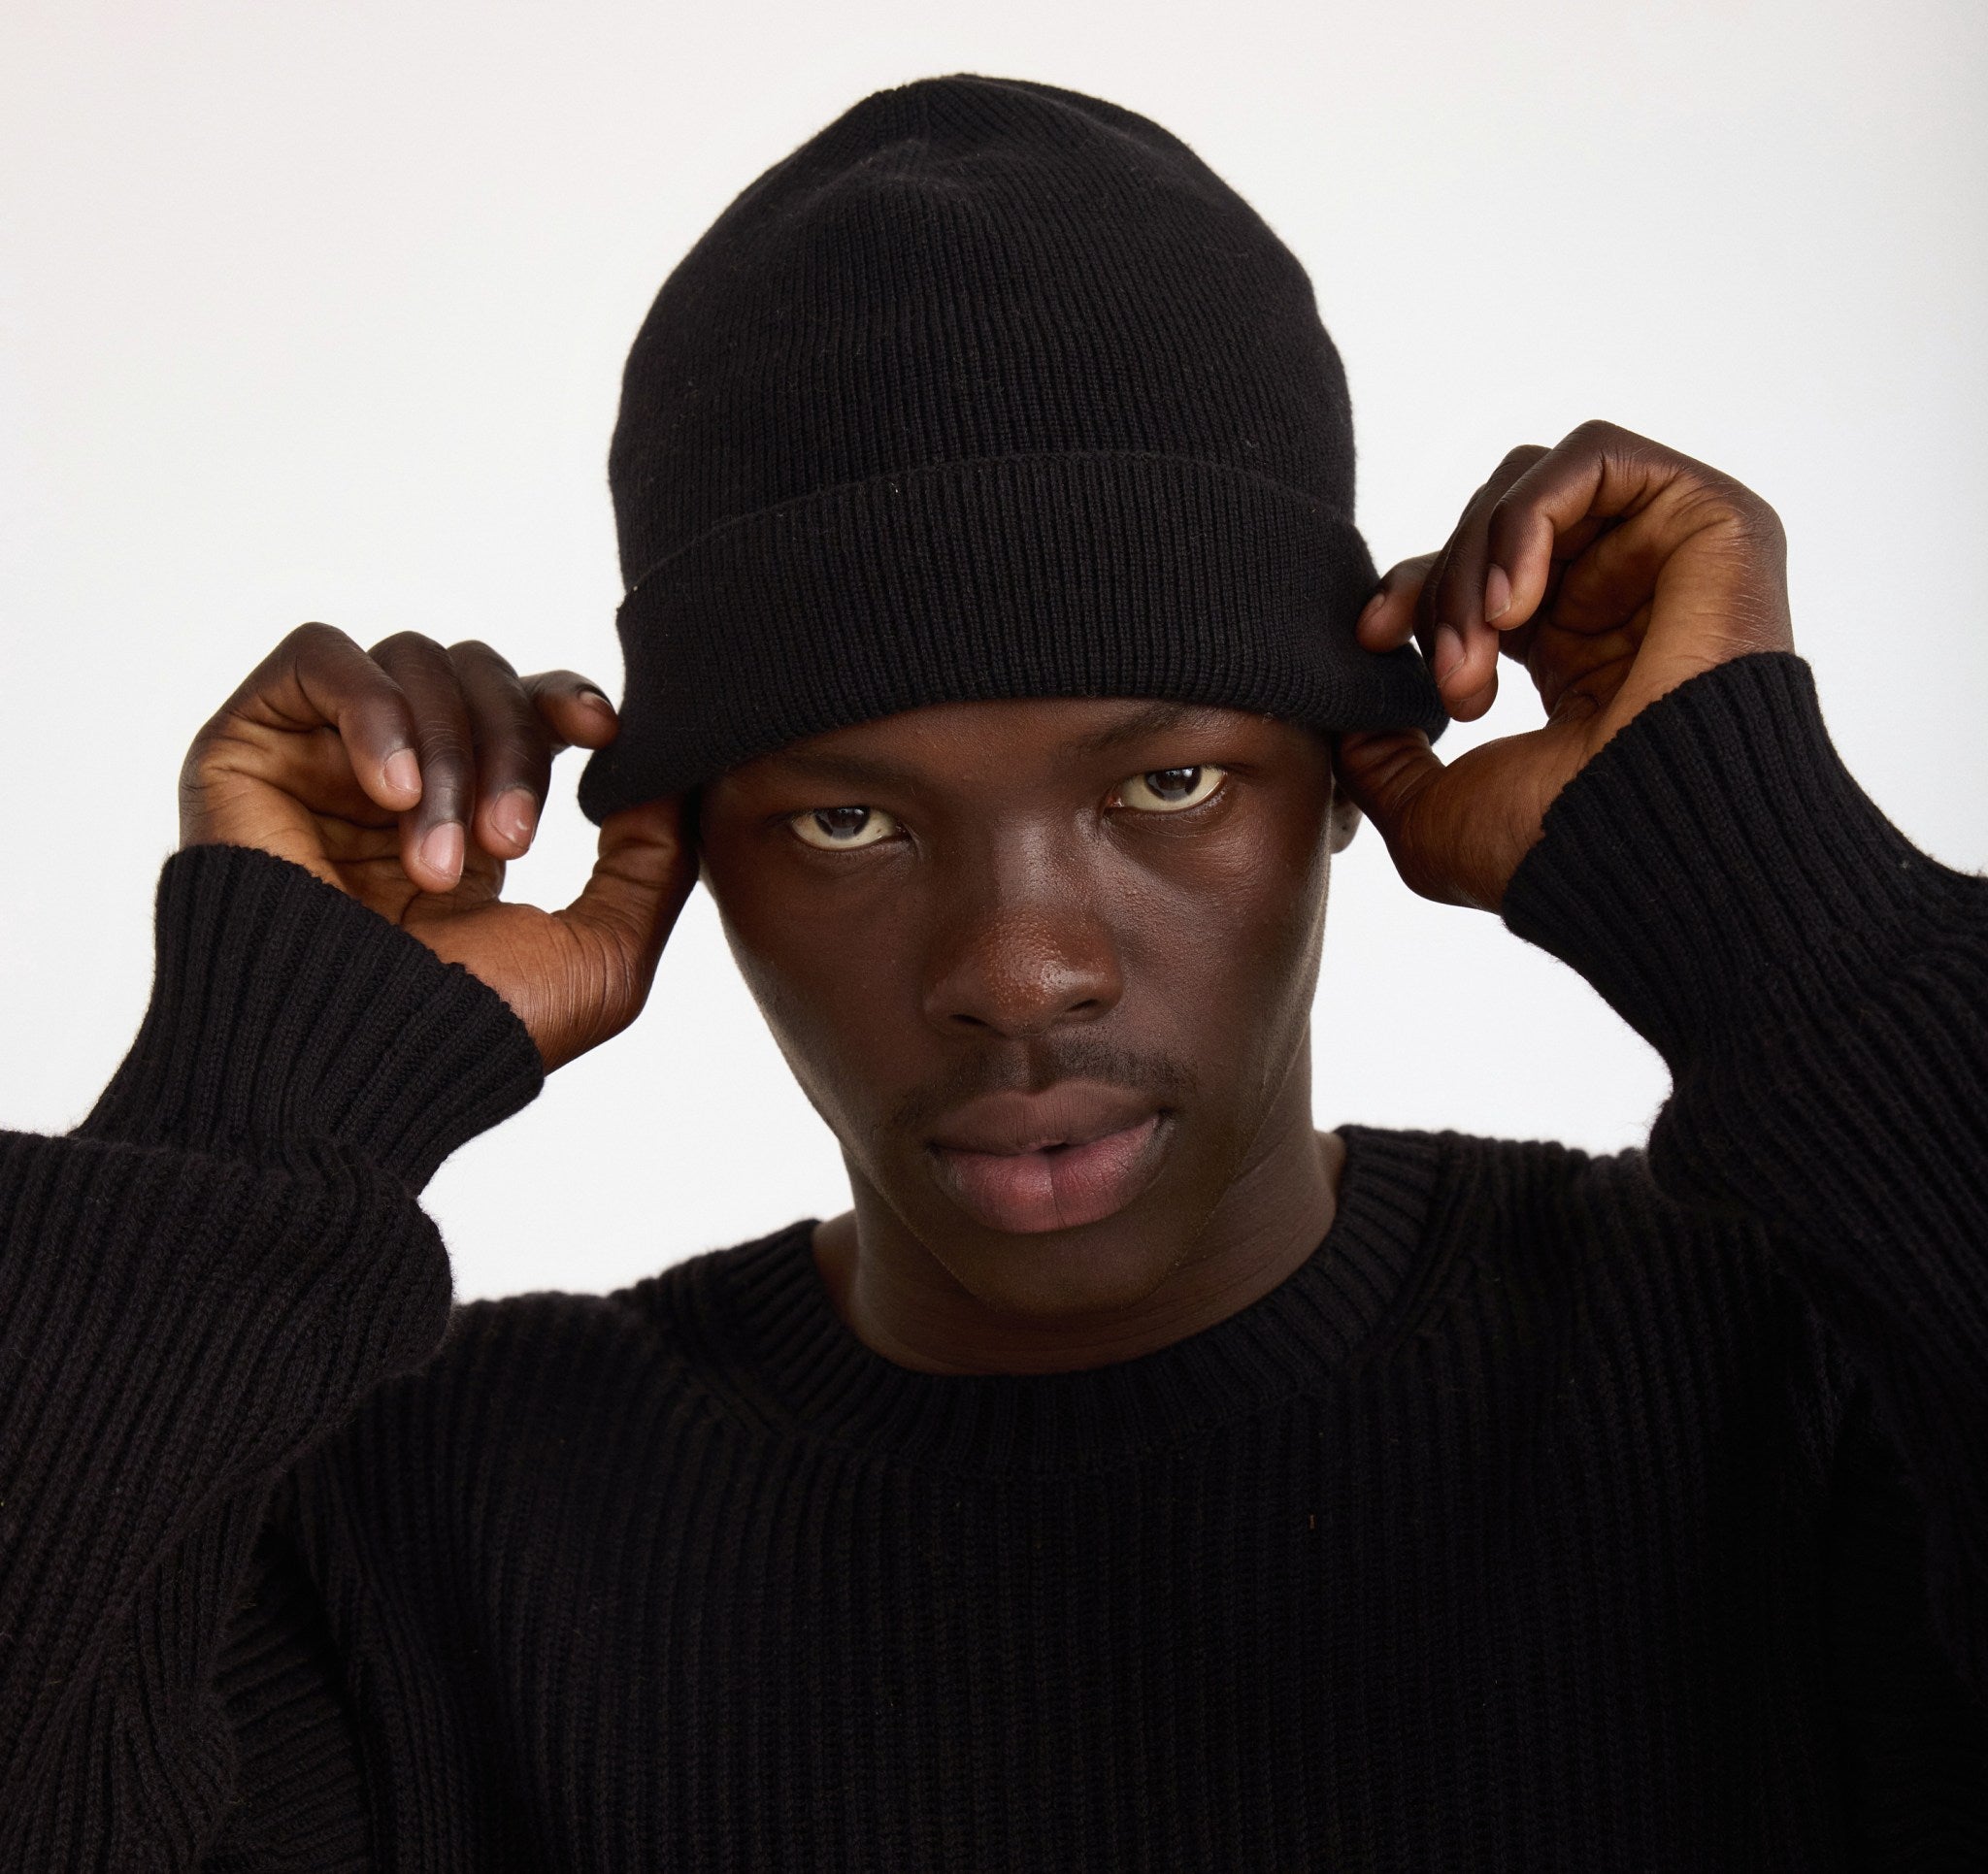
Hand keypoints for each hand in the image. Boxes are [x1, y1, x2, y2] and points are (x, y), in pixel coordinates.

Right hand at [180, 623, 694, 1070]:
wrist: (352, 1072)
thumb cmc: (468, 1034)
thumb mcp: (603, 954)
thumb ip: (653, 859)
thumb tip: (673, 772)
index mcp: (463, 820)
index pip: (524, 706)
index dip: (566, 699)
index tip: (604, 733)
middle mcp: (389, 779)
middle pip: (478, 674)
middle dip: (512, 745)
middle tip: (509, 843)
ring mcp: (316, 759)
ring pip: (412, 661)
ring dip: (447, 757)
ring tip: (434, 865)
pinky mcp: (247, 745)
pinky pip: (319, 656)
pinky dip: (373, 712)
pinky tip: (390, 795)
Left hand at [1331, 420, 1794, 911]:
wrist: (1652, 856)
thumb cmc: (1560, 853)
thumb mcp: (1430, 815)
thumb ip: (1380, 762)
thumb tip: (1343, 720)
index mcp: (1577, 658)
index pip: (1478, 577)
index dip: (1412, 590)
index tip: (1369, 641)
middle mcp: (1626, 599)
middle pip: (1496, 523)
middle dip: (1442, 585)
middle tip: (1448, 679)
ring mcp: (1670, 557)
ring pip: (1533, 487)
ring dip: (1477, 561)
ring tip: (1478, 655)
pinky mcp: (1712, 520)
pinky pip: (1593, 459)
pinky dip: (1528, 520)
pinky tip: (1516, 606)